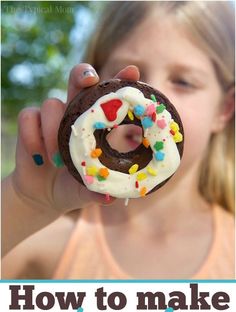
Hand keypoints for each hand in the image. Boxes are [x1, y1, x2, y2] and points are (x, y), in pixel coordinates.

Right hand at [12, 63, 139, 214]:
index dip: (121, 81)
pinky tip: (38, 157)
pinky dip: (33, 137)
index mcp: (97, 124)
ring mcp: (52, 116)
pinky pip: (29, 116)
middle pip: (80, 78)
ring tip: (56, 159)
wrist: (42, 196)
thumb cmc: (72, 188)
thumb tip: (109, 198)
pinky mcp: (30, 122)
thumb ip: (97, 192)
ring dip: (53, 129)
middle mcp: (75, 113)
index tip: (133, 72)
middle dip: (84, 74)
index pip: (110, 97)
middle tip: (89, 81)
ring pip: (52, 103)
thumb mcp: (87, 192)